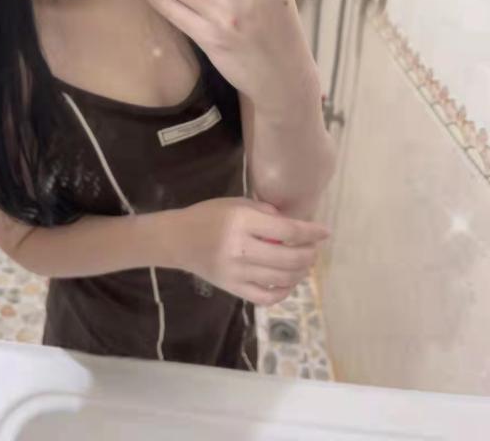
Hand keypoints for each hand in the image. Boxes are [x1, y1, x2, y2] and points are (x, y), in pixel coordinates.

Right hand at [171, 197, 329, 306]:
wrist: (176, 240)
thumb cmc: (207, 216)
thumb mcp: (235, 203)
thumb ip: (264, 212)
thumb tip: (292, 225)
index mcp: (241, 222)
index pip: (286, 231)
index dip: (310, 232)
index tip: (325, 232)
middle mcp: (239, 249)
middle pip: (287, 258)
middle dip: (308, 254)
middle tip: (314, 249)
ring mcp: (235, 273)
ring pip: (280, 280)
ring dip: (299, 273)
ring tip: (305, 264)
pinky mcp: (231, 289)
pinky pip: (264, 297)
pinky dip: (282, 292)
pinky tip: (288, 282)